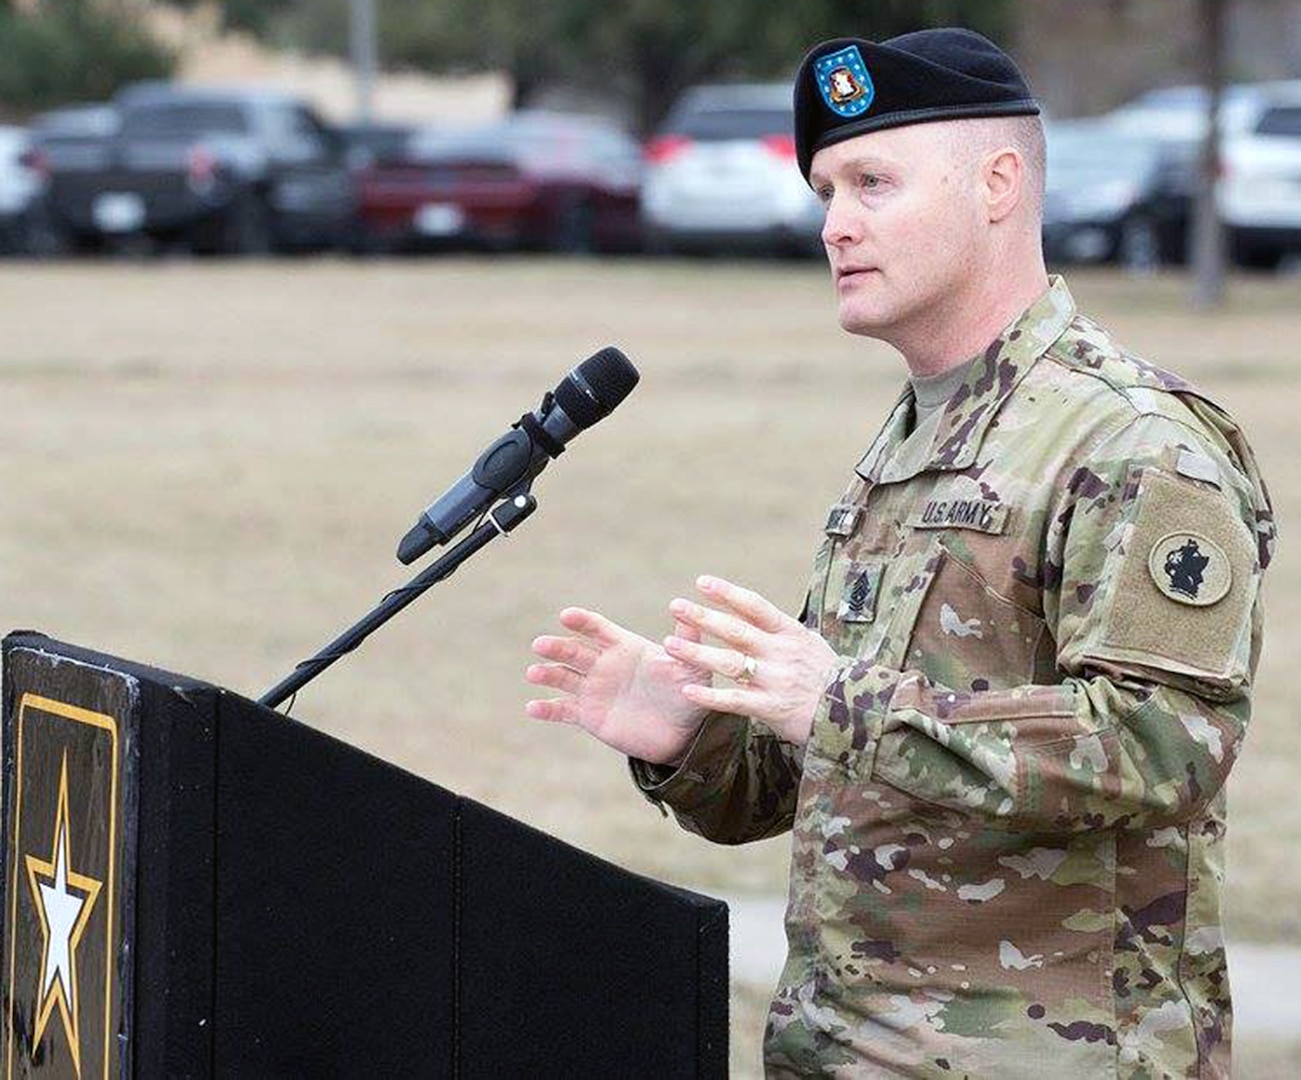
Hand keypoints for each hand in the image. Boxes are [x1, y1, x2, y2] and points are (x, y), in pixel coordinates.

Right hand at [526, 607, 711, 765]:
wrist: (681, 735)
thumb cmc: (687, 695)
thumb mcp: (691, 667)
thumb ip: (685, 640)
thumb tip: (683, 608)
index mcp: (624, 647)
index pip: (598, 629)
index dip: (582, 622)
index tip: (566, 616)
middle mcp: (603, 664)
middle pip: (574, 651)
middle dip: (557, 646)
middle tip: (540, 644)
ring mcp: (593, 690)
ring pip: (563, 677)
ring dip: (547, 673)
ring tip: (533, 673)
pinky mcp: (588, 716)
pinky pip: (563, 710)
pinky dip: (546, 708)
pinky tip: (532, 708)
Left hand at [663, 575, 837, 745]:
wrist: (856, 715)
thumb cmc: (830, 678)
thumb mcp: (812, 645)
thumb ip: (782, 631)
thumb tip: (755, 612)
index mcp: (791, 634)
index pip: (755, 606)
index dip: (728, 593)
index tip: (702, 582)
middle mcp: (782, 653)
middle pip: (736, 630)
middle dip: (703, 617)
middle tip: (675, 606)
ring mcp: (776, 680)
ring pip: (730, 663)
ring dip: (697, 653)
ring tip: (669, 645)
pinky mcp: (772, 707)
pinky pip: (735, 700)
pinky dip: (710, 695)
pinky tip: (688, 689)